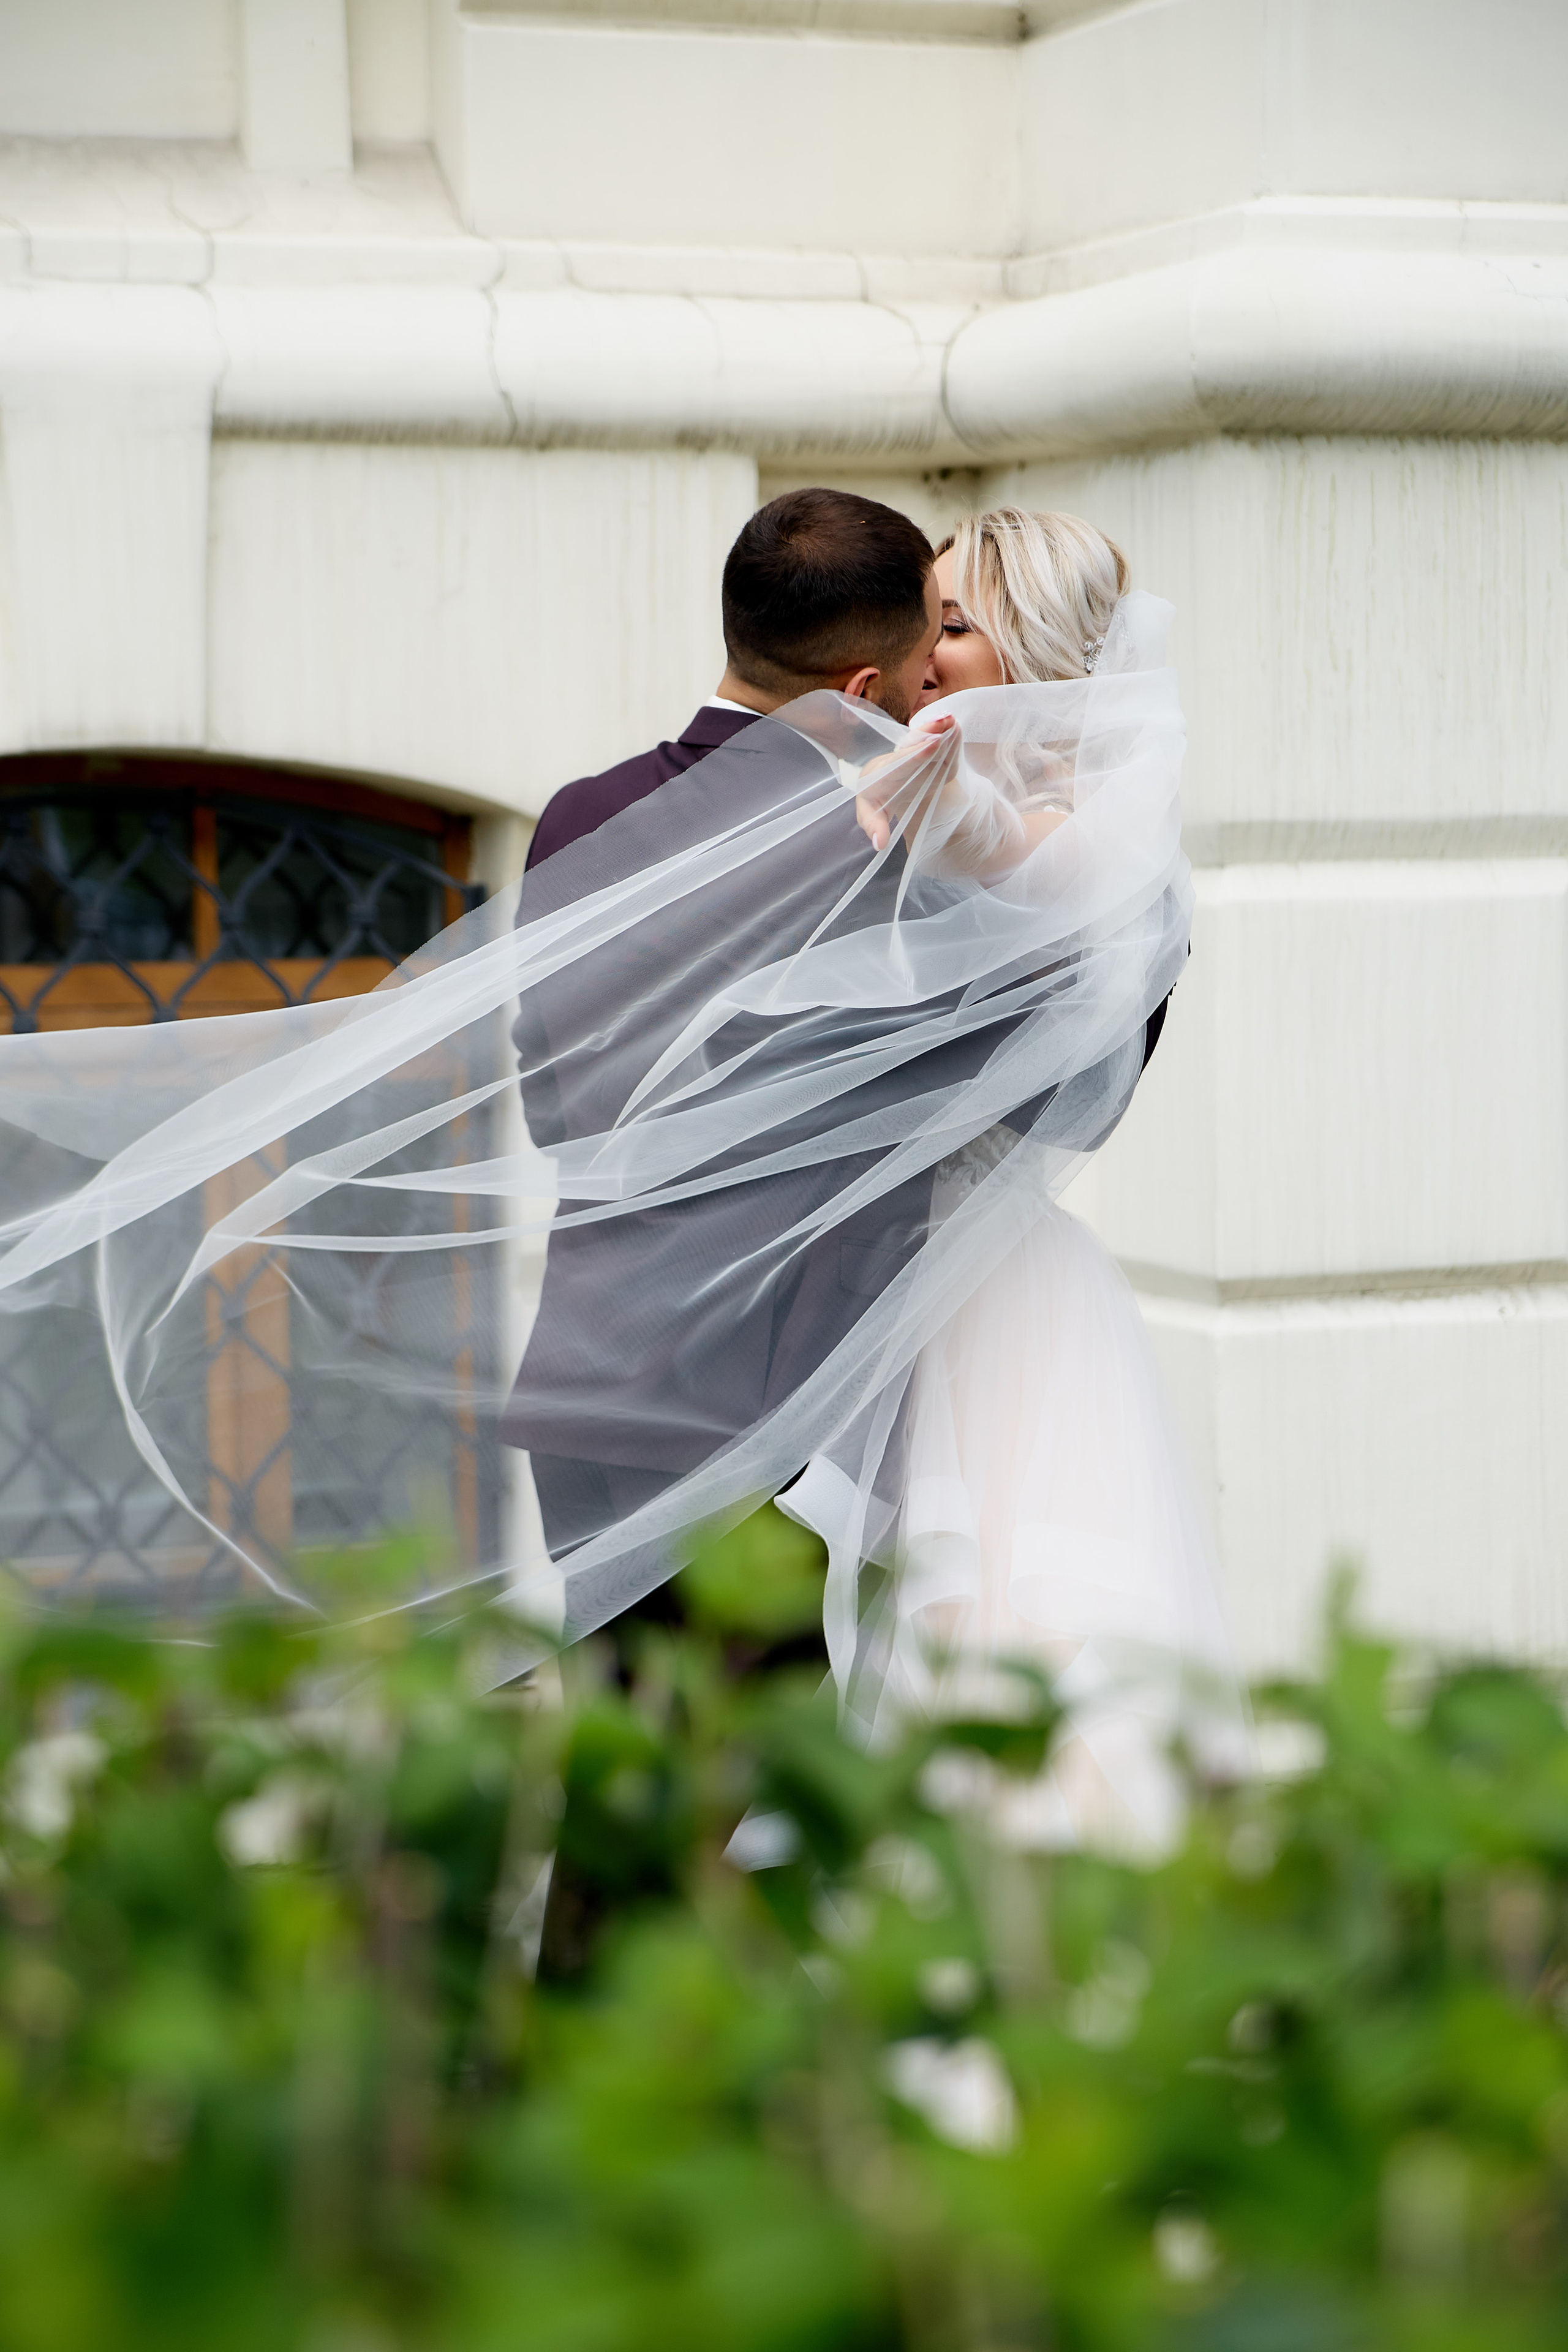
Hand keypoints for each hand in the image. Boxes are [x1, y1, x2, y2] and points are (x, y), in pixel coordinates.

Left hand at [854, 713, 961, 850]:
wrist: (881, 777)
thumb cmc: (876, 797)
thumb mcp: (870, 812)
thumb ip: (874, 825)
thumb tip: (880, 844)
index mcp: (883, 774)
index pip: (899, 766)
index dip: (915, 757)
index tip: (931, 746)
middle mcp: (897, 760)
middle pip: (912, 749)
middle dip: (925, 738)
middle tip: (941, 726)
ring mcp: (912, 754)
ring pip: (924, 740)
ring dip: (937, 729)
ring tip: (951, 719)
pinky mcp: (925, 753)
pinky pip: (936, 743)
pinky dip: (945, 734)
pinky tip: (955, 725)